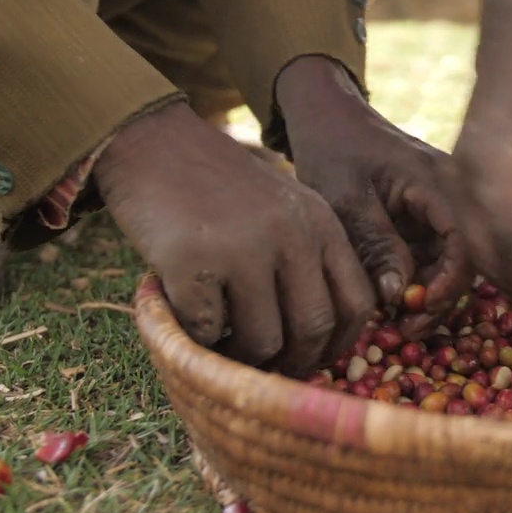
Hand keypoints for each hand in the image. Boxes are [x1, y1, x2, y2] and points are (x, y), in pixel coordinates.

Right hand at [94, 102, 375, 376]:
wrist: (154, 143)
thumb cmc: (220, 190)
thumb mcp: (286, 210)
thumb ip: (308, 260)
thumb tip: (320, 343)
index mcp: (322, 224)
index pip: (357, 303)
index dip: (341, 344)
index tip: (319, 359)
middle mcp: (291, 235)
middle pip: (313, 329)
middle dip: (293, 362)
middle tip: (268, 369)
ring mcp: (243, 247)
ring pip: (263, 340)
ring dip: (242, 356)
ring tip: (224, 343)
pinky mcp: (192, 260)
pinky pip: (207, 331)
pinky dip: (198, 336)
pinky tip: (188, 316)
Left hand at [275, 57, 469, 337]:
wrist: (328, 118)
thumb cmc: (333, 151)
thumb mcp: (345, 198)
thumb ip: (376, 244)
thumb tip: (399, 296)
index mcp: (439, 183)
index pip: (464, 240)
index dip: (447, 282)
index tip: (416, 306)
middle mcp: (453, 196)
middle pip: (465, 259)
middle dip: (440, 299)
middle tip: (405, 329)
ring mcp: (443, 210)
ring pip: (452, 266)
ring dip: (430, 297)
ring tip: (400, 324)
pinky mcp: (430, 222)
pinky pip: (435, 260)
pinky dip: (420, 285)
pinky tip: (396, 305)